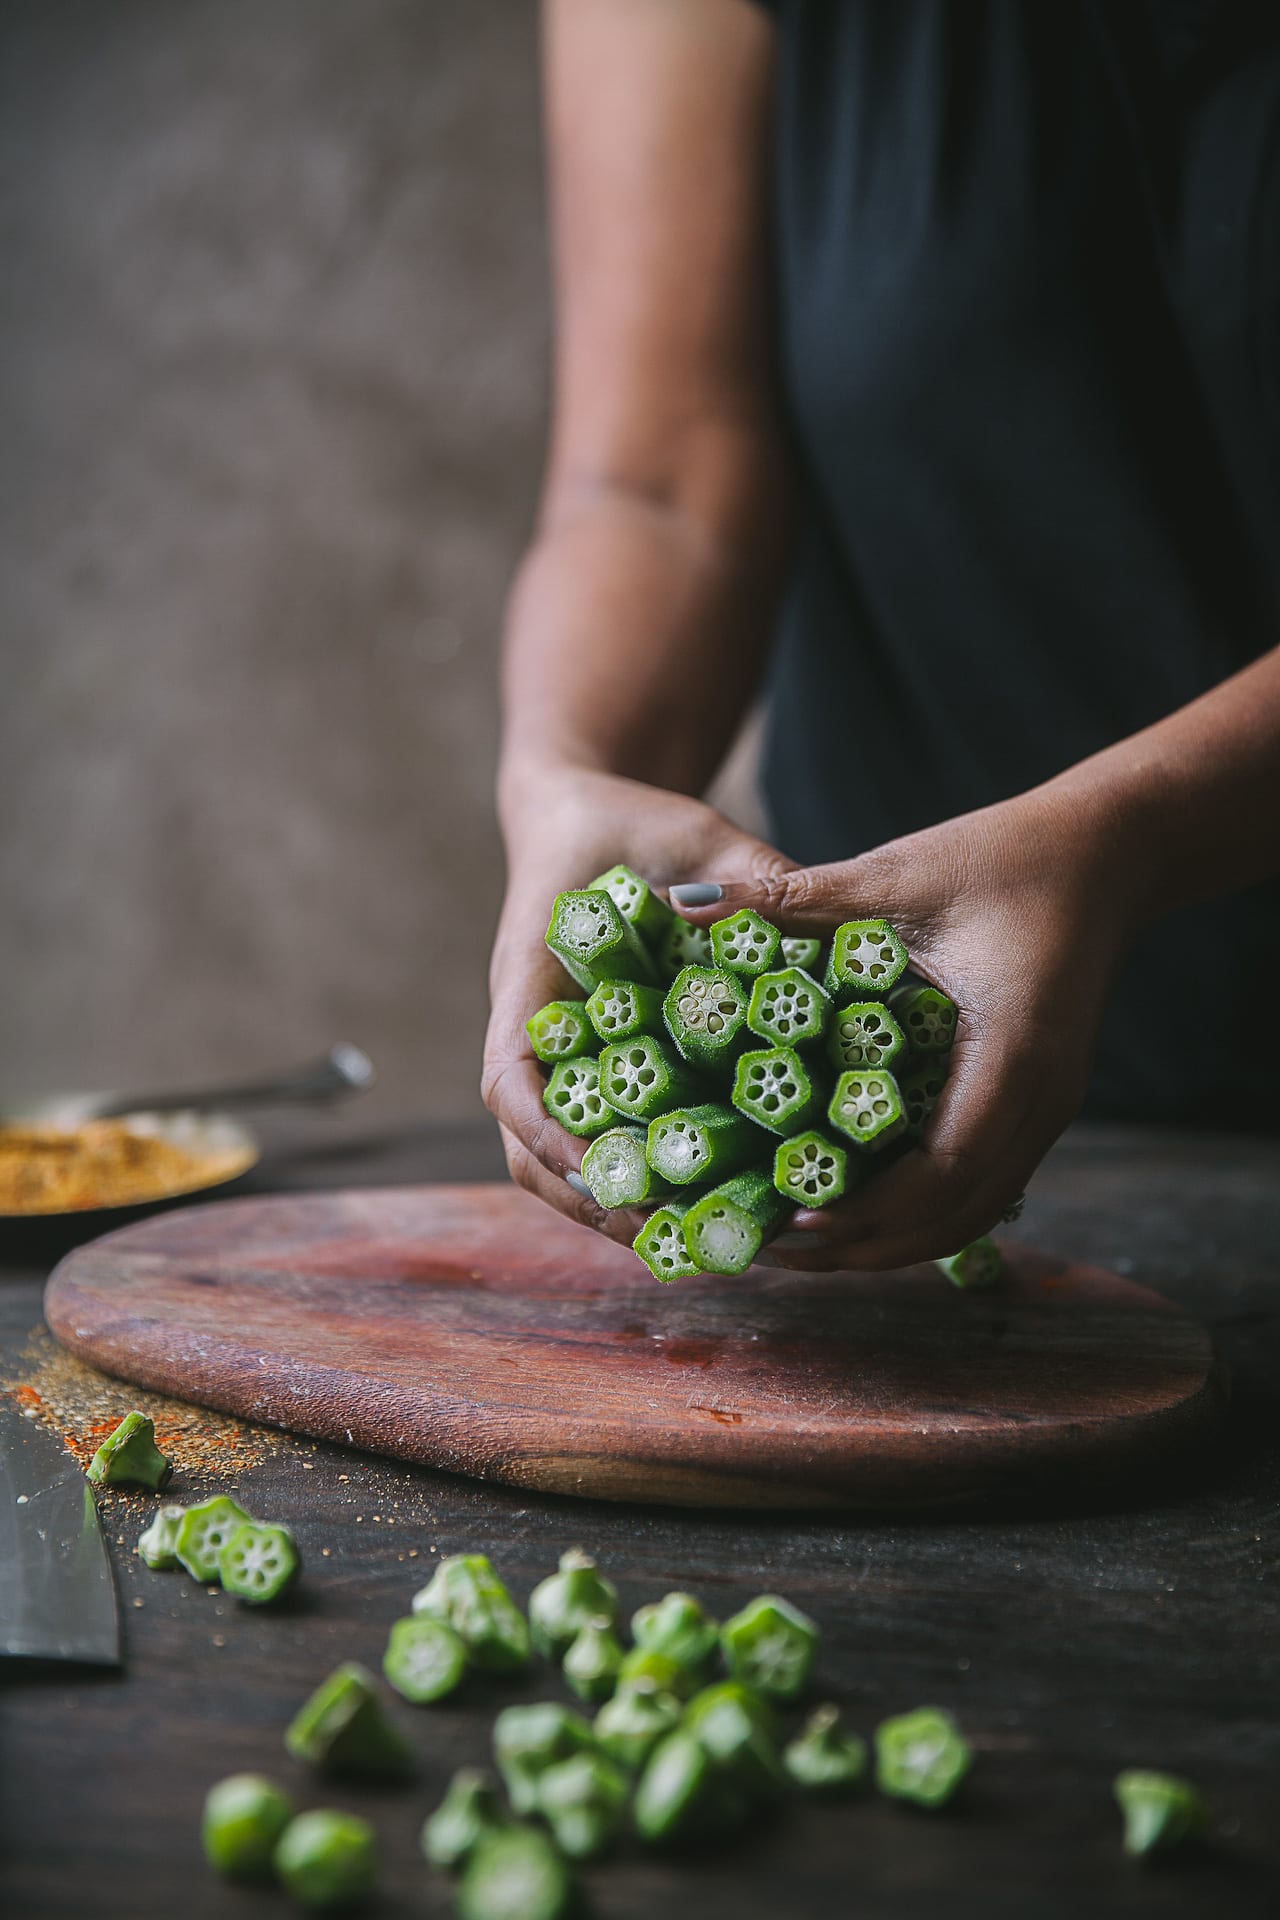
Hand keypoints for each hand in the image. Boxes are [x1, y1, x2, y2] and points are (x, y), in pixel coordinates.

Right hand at [482, 765, 793, 1241]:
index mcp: (532, 979)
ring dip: (617, 1210)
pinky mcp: (596, 1072)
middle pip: (529, 1153)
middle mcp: (534, 1033)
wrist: (587, 814)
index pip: (509, 1080)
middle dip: (598, 1203)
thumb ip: (745, 873)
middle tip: (681, 1236)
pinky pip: (601, 1144)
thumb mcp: (693, 831)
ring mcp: (561, 1060)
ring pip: (557, 1167)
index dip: (550, 1138)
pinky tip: (708, 1205)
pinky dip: (640, 1184)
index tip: (609, 1173)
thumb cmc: (631, 819)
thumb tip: (818, 927)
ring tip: (702, 1241)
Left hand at [670, 787, 1140, 1270]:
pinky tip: (855, 1201)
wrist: (1107, 854)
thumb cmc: (1005, 858)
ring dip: (892, 1239)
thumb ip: (794, 896)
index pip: (942, 1170)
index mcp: (1010, 1052)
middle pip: (955, 1215)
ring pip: (971, 1213)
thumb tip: (682, 903)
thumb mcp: (896, 875)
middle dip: (866, 1245)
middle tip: (775, 1246)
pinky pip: (979, 1185)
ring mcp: (1045, 1111)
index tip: (788, 1219)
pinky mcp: (1035, 1107)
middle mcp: (1039, 1100)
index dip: (866, 1209)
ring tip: (803, 1241)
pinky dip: (918, 1209)